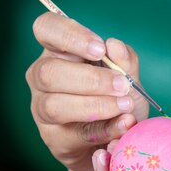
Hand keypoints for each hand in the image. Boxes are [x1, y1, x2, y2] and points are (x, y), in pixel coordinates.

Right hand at [26, 12, 148, 170]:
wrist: (117, 141)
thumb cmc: (116, 98)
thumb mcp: (127, 76)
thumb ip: (125, 60)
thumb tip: (114, 45)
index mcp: (58, 51)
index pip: (46, 29)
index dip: (70, 35)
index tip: (100, 49)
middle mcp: (42, 77)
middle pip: (49, 72)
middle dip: (91, 79)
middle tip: (122, 85)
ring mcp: (43, 110)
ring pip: (55, 106)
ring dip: (95, 106)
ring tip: (125, 107)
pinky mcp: (54, 139)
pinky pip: (75, 134)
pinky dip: (105, 130)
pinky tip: (124, 125)